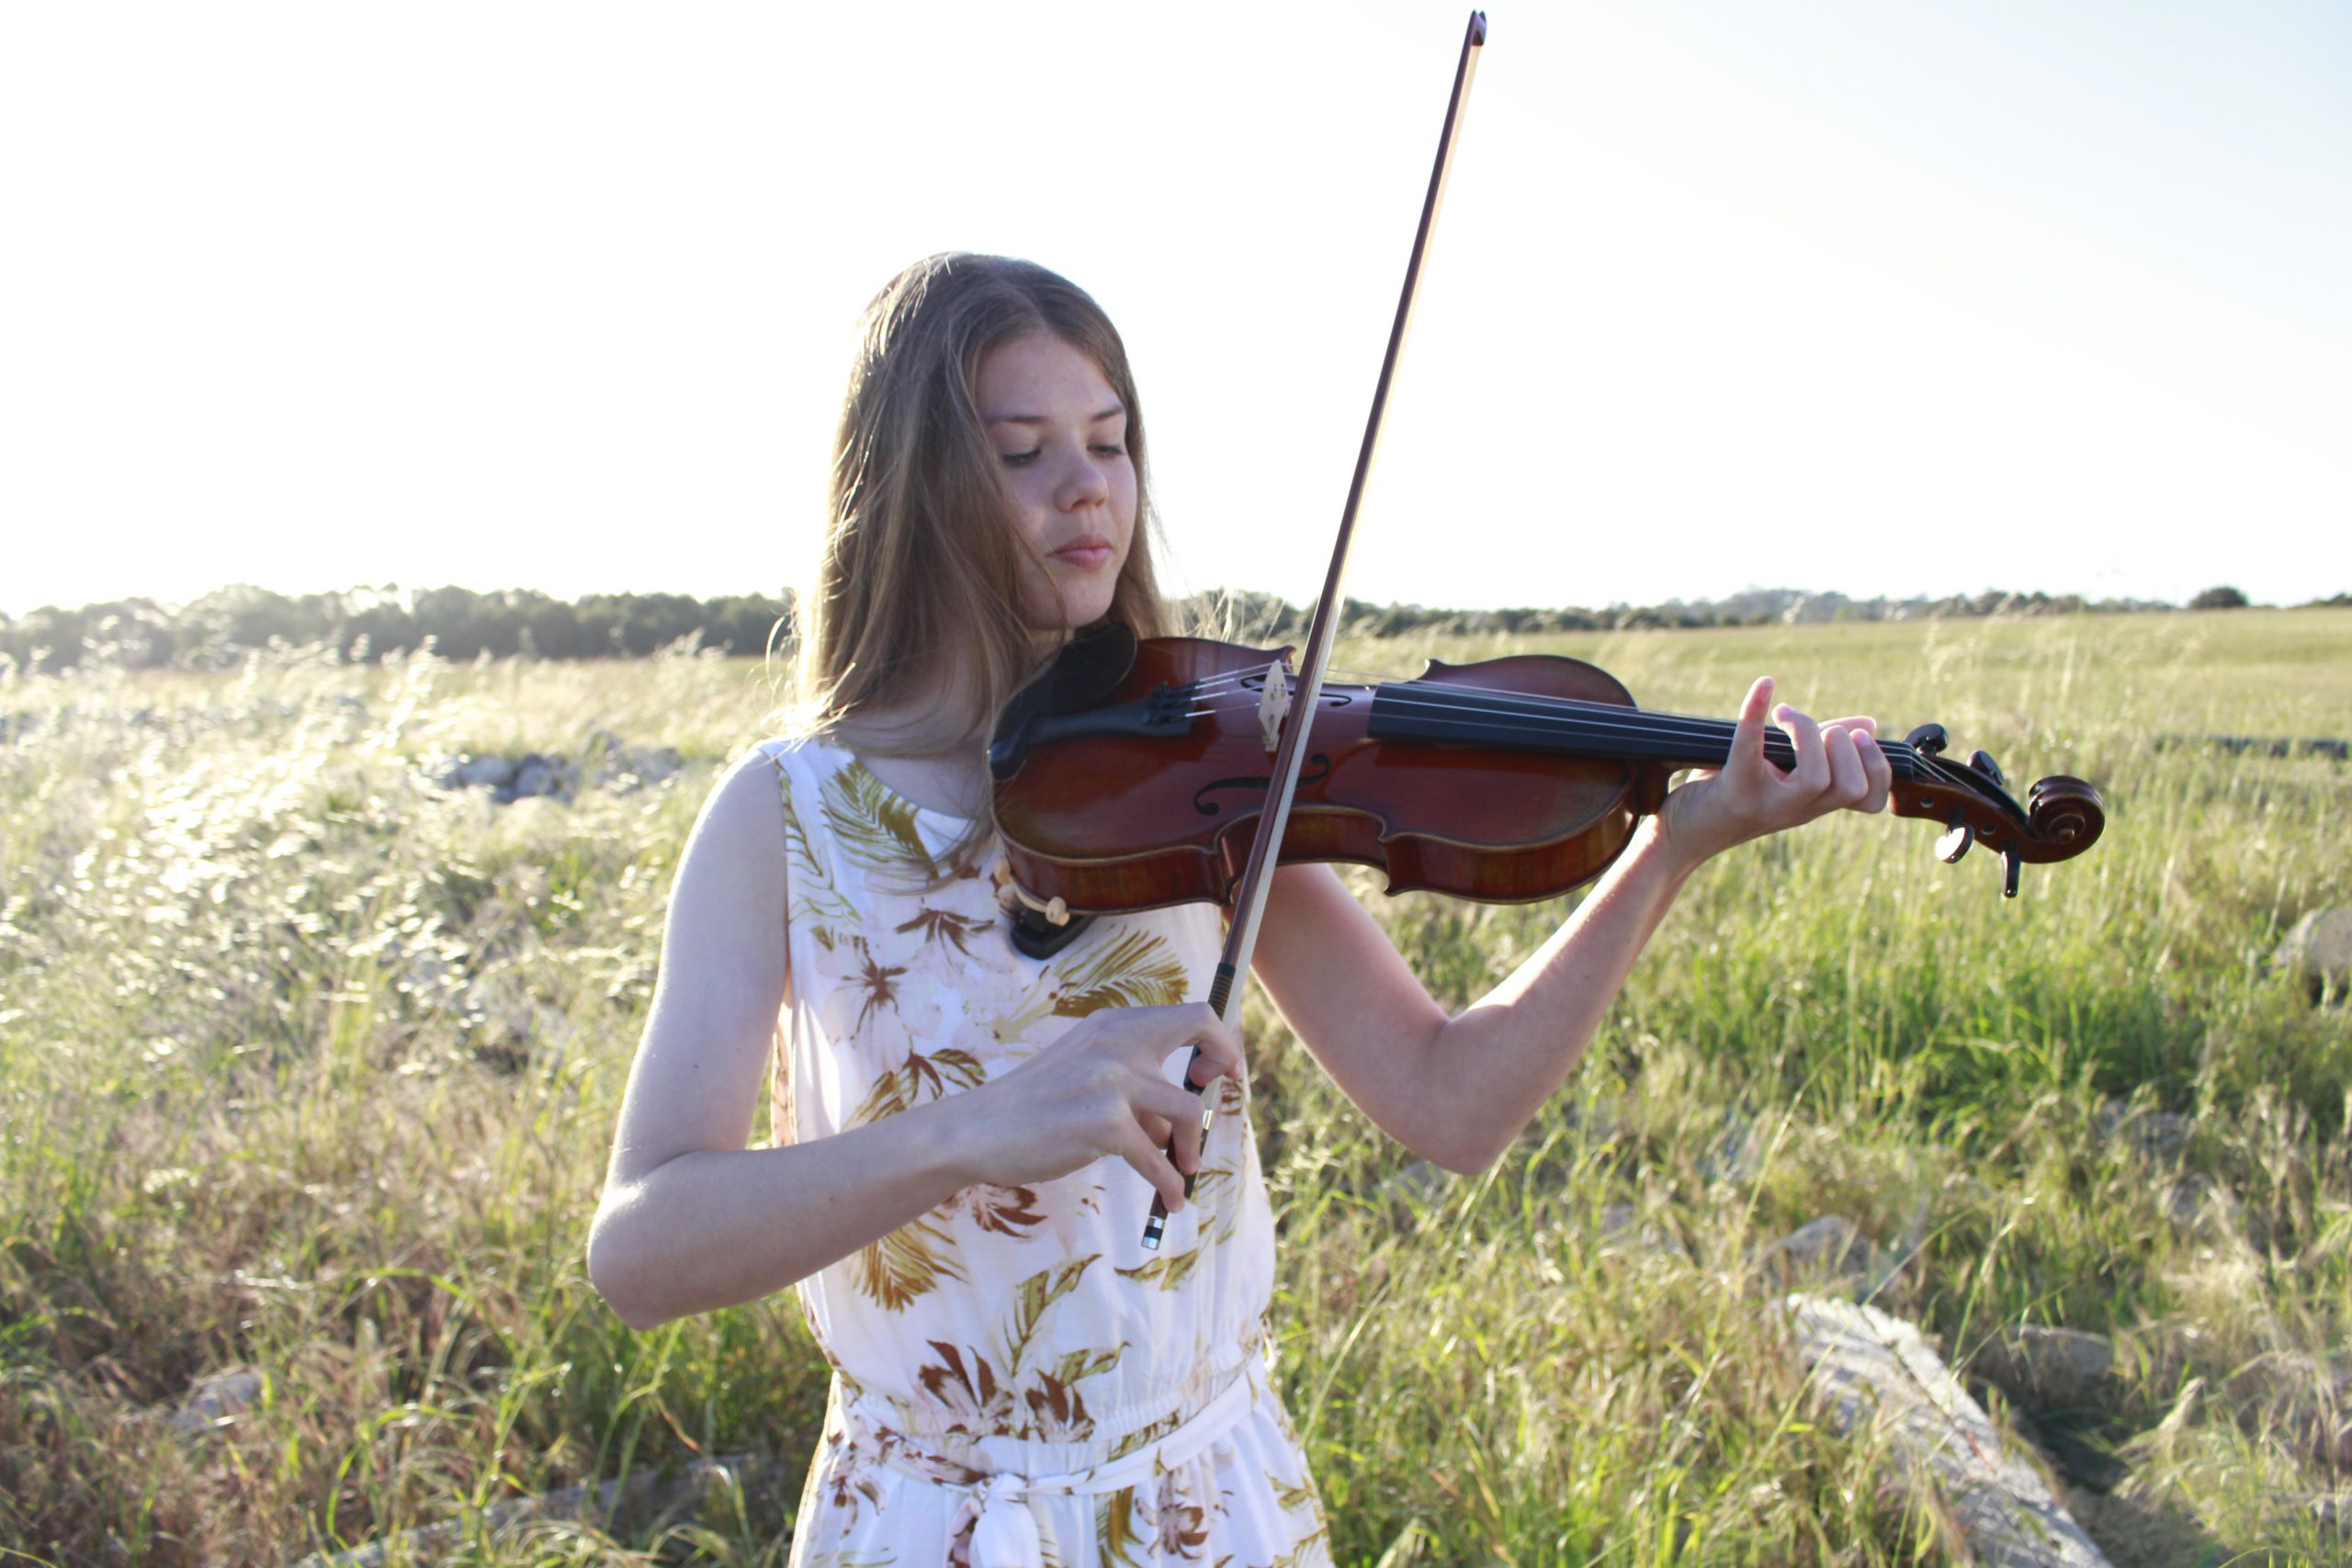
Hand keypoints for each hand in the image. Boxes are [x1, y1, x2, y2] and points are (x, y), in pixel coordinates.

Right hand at [952, 1003, 1243, 1212]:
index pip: (1190, 1011)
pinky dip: (1170, 1184)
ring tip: (1183, 1168)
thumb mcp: (1086, 1075)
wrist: (979, 1130)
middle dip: (1224, 1061)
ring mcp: (1110, 1080)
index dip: (1216, 1039)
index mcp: (1113, 1025)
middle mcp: (1116, 1042)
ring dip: (1191, 1146)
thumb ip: (1132, 1085)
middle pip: (1200, 1030)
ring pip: (1187, 1110)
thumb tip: (1182, 1122)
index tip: (1211, 1071)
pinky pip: (1158, 1159)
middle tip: (1219, 1094)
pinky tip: (1170, 1199)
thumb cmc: (1034, 1108)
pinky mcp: (1103, 1123)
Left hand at [1652, 676, 1892, 870]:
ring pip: (1816, 779)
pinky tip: (1764, 685)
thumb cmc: (1734, 794)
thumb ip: (1823, 748)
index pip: (1871, 799)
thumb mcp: (1784, 771)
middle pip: (1851, 786)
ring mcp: (1767, 803)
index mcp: (1813, 804)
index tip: (1860, 737)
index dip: (1879, 767)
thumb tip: (1869, 725)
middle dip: (1845, 746)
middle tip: (1816, 728)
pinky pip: (1749, 748)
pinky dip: (1755, 711)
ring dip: (1809, 734)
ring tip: (1786, 717)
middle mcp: (1796, 809)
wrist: (1681, 835)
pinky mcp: (1733, 789)